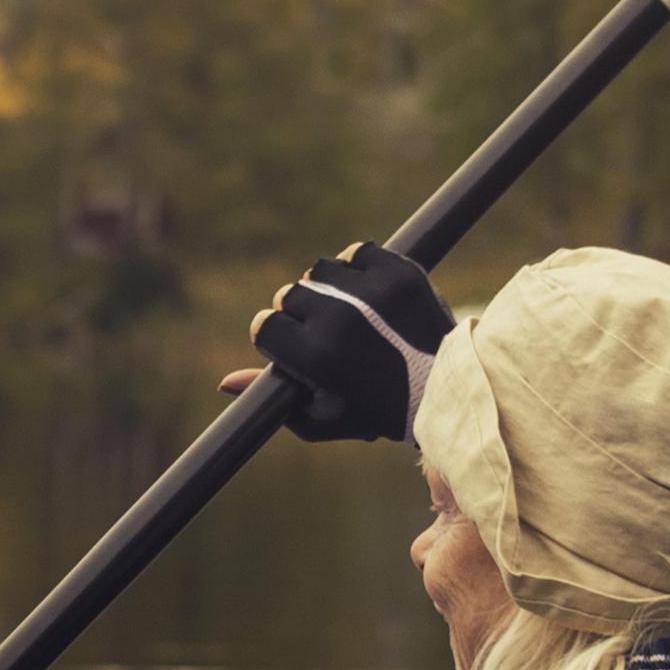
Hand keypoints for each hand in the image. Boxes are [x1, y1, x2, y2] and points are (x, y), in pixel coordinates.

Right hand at [243, 243, 453, 442]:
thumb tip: (225, 382)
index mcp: (318, 357)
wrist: (445, 390)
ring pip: (321, 268)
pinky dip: (358, 267)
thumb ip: (272, 401)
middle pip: (290, 295)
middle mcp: (341, 319)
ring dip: (326, 286)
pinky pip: (358, 251)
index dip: (275, 337)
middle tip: (322, 331)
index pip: (265, 325)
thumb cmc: (376, 412)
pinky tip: (366, 290)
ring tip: (344, 307)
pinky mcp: (400, 271)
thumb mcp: (320, 418)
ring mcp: (373, 291)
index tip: (291, 344)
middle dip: (300, 314)